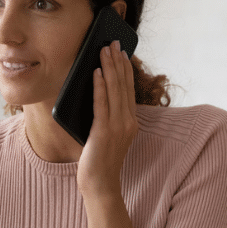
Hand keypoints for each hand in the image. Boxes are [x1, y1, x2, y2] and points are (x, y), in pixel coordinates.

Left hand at [77, 41, 137, 197]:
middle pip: (122, 85)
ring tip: (104, 49)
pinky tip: (96, 72)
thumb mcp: (106, 135)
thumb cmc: (99, 162)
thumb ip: (105, 117)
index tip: (120, 51)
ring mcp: (117, 127)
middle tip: (112, 41)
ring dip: (109, 67)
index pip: (128, 89)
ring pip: (114, 90)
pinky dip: (100, 86)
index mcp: (131, 122)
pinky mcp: (103, 132)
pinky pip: (101, 104)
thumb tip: (95, 92)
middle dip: (117, 61)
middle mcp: (128, 122)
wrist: (100, 186)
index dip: (125, 69)